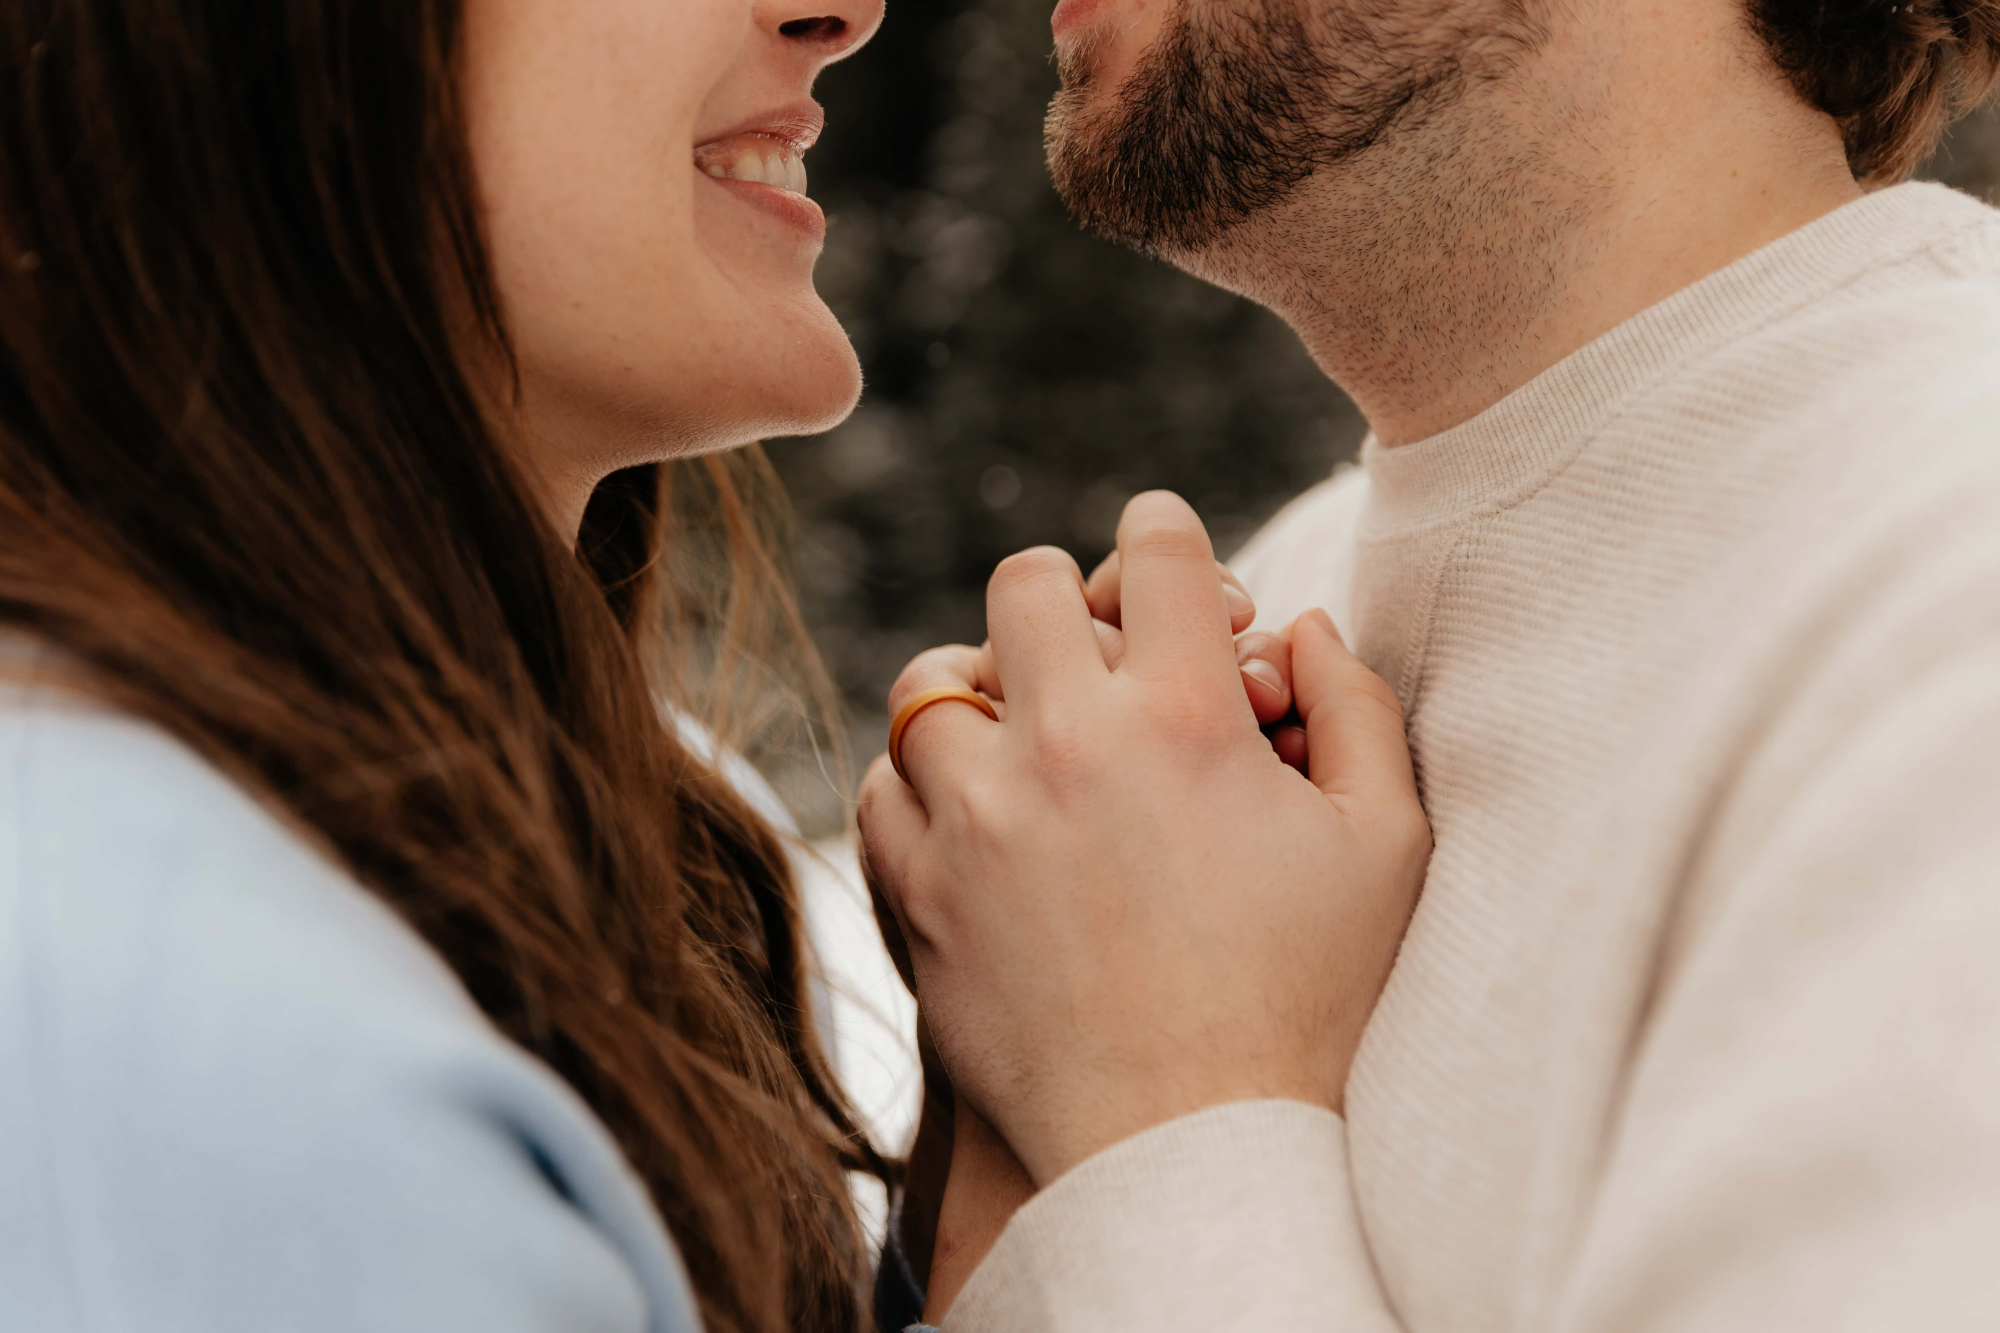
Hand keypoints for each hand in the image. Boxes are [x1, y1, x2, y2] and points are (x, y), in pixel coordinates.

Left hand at [859, 492, 1430, 1185]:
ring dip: (980, 688)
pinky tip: (974, 813)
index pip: (1159, 550)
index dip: (1171, 537)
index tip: (1172, 557)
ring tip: (1024, 732)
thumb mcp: (1386, 849)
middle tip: (1098, 646)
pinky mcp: (917, 895)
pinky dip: (920, 784)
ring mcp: (974, 821)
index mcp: (1185, 719)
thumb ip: (1356, 709)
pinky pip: (880, 789)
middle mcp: (1064, 748)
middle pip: (1023, 583)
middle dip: (1070, 595)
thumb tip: (1302, 626)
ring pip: (929, 683)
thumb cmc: (1309, 1002)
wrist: (1191, 1154)